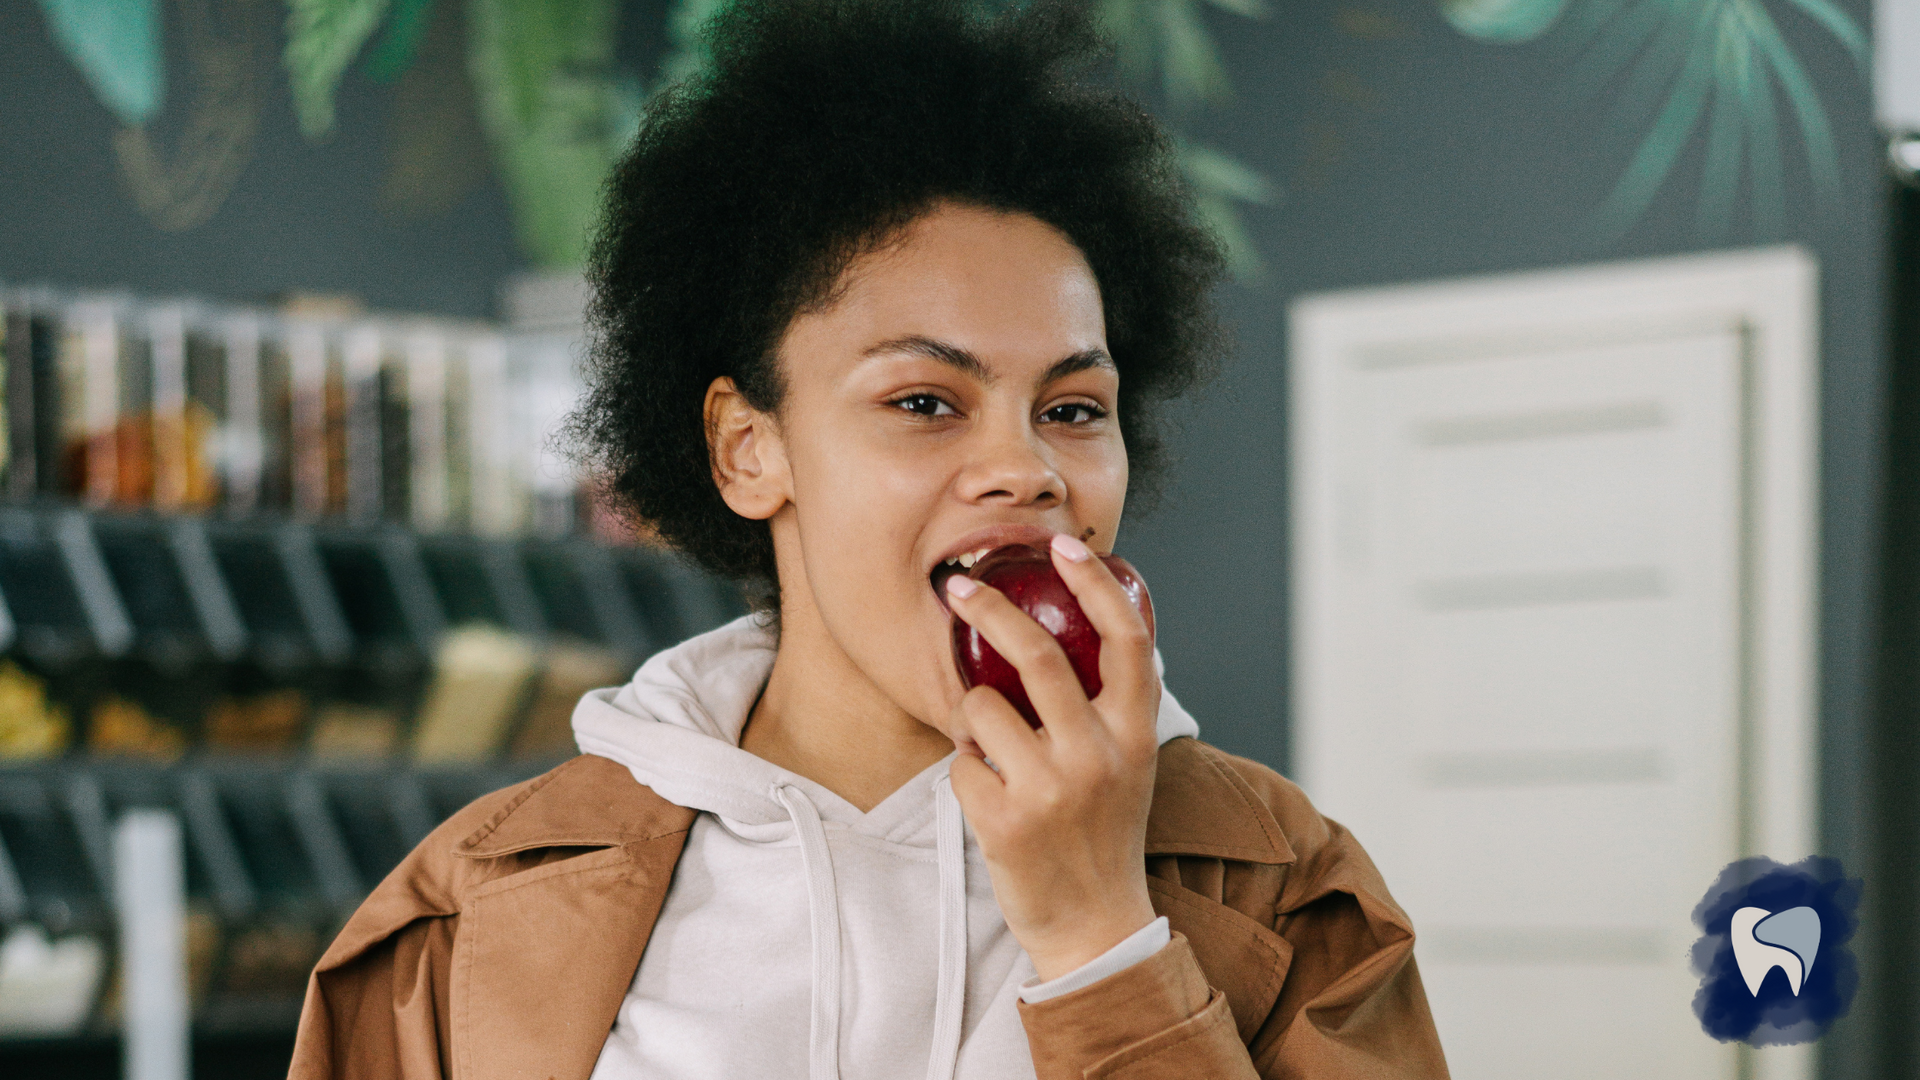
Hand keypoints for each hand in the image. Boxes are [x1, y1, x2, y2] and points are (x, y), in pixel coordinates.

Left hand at [943, 532, 1160, 981]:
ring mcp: (1050, 789)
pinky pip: (960, 764)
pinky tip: (991, 798)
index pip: (1127, 639)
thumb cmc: (1105, 833)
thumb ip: (1109, 707)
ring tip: (990, 750)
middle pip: (1036, 654)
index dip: (1095, 584)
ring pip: (980, 707)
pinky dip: (966, 774)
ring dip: (971, 720)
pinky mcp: (1004, 821)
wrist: (1096, 925)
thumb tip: (1080, 629)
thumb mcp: (1128, 763)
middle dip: (987, 608)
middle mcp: (1098, 755)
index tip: (1062, 546)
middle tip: (955, 586)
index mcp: (1135, 734)